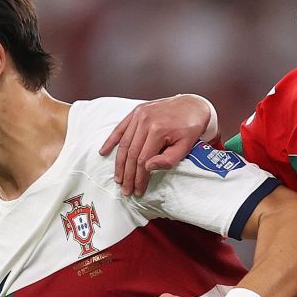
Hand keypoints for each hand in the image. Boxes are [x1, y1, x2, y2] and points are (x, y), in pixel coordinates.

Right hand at [99, 95, 215, 195]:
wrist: (193, 105)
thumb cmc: (190, 128)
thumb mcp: (185, 147)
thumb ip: (167, 160)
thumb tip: (147, 167)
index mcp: (158, 130)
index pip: (142, 160)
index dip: (139, 178)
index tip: (138, 190)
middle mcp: (145, 120)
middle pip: (131, 153)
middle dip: (127, 175)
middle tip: (126, 190)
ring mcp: (139, 114)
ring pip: (124, 143)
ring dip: (119, 163)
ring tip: (118, 178)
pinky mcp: (136, 111)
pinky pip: (120, 128)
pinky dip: (111, 140)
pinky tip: (104, 152)